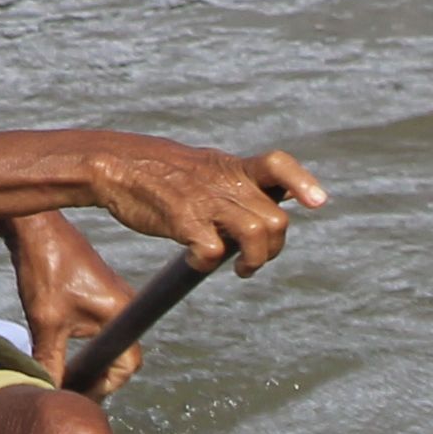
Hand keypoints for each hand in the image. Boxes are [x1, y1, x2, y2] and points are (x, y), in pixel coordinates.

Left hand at [7, 217, 132, 384]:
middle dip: (98, 374)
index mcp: (120, 314)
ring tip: (64, 369)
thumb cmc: (45, 269)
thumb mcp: (46, 323)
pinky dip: (86, 340)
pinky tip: (61, 343)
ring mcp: (114, 295)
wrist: (36, 226)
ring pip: (110, 340)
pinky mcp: (99, 288)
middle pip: (122, 356)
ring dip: (91, 357)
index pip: (127, 366)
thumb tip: (49, 393)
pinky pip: (101, 324)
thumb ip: (51, 361)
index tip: (77, 394)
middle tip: (69, 386)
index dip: (104, 386)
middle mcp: (124, 305)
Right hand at [78, 139, 325, 277]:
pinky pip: (213, 250)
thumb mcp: (205, 168)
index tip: (318, 203)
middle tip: (253, 260)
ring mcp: (206, 200)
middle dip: (273, 248)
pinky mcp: (183, 219)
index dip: (301, 183)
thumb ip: (237, 185)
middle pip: (275, 219)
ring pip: (257, 234)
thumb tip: (267, 208)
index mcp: (232, 168)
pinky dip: (208, 263)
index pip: (278, 165)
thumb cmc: (161, 174)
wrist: (115, 165)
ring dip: (254, 260)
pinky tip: (195, 261)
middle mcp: (225, 182)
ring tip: (241, 268)